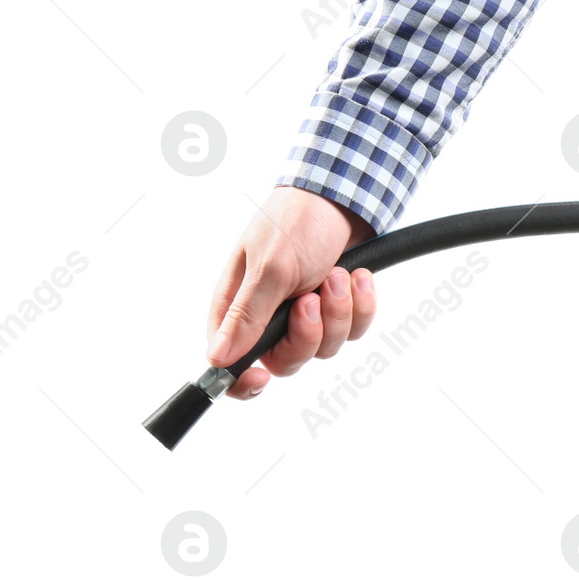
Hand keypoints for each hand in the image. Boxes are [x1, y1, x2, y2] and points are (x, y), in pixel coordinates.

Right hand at [207, 187, 377, 399]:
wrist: (342, 197)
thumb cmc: (295, 221)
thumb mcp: (270, 267)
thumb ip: (247, 314)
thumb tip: (216, 358)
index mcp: (237, 308)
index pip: (228, 362)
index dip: (241, 382)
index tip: (261, 379)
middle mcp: (268, 317)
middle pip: (287, 361)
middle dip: (308, 334)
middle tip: (312, 299)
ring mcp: (304, 315)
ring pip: (325, 347)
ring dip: (338, 312)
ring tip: (338, 274)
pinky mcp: (336, 309)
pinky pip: (354, 330)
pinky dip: (361, 306)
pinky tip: (357, 277)